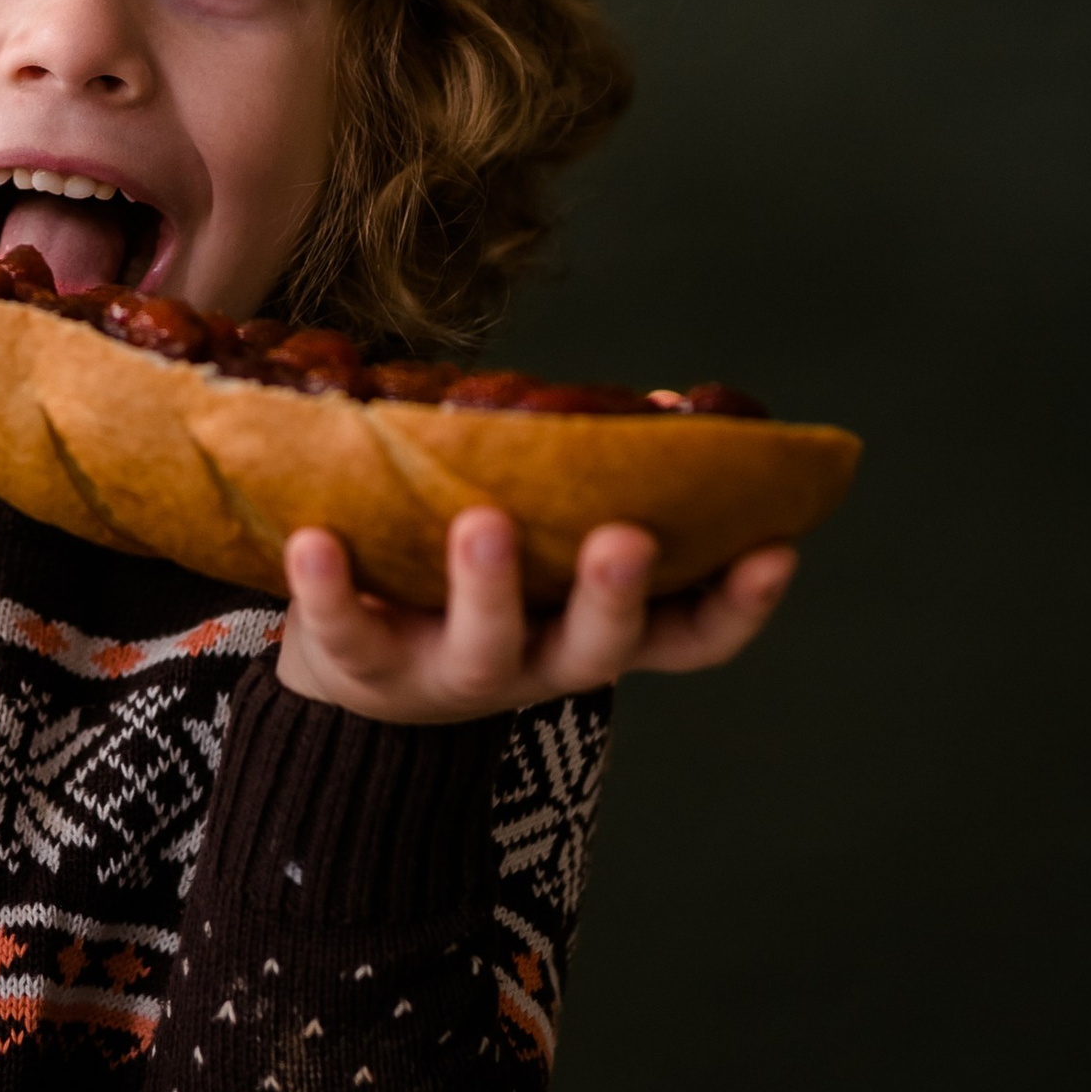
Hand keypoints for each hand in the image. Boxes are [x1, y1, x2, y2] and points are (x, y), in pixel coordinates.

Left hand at [274, 509, 796, 726]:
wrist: (360, 686)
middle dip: (614, 595)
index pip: (689, 638)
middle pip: (594, 648)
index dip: (739, 606)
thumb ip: (595, 492)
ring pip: (482, 648)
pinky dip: (329, 590)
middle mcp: (537, 664)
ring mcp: (451, 673)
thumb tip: (672, 405)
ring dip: (486, 586)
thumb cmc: (476, 587)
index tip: (775, 549)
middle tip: (624, 540)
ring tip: (482, 522)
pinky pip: (346, 633)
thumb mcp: (548, 555)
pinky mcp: (363, 666)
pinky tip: (315, 538)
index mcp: (593, 631)